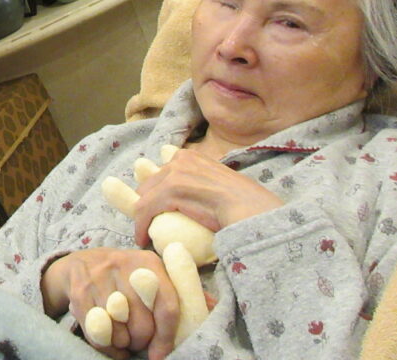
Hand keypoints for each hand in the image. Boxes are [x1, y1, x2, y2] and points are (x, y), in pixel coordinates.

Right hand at [42, 248, 179, 359]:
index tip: (161, 355)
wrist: (78, 264)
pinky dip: (105, 345)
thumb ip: (179, 290)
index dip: (167, 337)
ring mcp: (100, 278)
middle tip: (137, 339)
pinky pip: (97, 334)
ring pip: (119, 332)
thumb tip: (212, 306)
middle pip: (142, 325)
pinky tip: (108, 338)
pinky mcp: (81, 292)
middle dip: (141, 341)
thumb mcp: (150, 273)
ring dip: (122, 342)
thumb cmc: (123, 275)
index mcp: (149, 262)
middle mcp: (124, 265)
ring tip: (121, 333)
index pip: (168, 306)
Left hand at [133, 149, 282, 247]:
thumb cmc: (245, 207)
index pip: (160, 175)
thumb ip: (201, 184)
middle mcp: (181, 159)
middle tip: (149, 227)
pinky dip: (141, 226)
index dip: (153, 195)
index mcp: (190, 156)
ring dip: (142, 218)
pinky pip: (145, 209)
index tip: (153, 213)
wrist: (255, 213)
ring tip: (146, 236)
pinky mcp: (171, 190)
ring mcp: (176, 172)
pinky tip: (143, 239)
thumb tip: (189, 196)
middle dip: (145, 206)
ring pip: (144, 197)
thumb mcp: (218, 187)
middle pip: (148, 185)